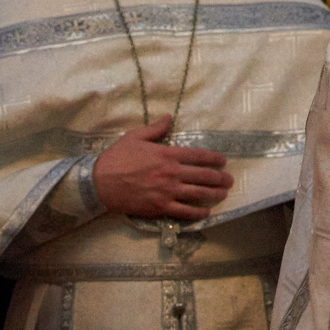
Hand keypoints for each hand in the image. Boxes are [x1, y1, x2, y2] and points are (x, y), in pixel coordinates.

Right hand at [92, 115, 232, 220]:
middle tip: (230, 180)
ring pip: (198, 194)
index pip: (199, 155)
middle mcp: (171, 173)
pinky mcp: (159, 208)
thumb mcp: (135, 136)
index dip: (214, 159)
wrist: (99, 183)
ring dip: (214, 194)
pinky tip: (206, 212)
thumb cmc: (117, 158)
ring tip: (224, 194)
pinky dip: (198, 213)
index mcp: (168, 154)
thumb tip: (169, 117)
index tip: (223, 161)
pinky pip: (184, 212)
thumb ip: (156, 128)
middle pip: (204, 176)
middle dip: (220, 178)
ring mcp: (167, 192)